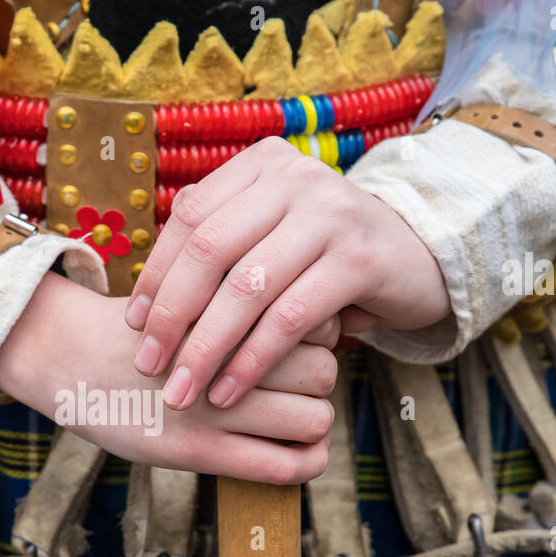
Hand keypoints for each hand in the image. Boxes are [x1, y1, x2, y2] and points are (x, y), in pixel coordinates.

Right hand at [0, 272, 334, 483]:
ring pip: (313, 418)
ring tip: (292, 419)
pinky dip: (307, 463)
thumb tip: (315, 319)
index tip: (304, 342)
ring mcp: (213, 407)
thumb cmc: (139, 328)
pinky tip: (302, 455)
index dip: (322, 334)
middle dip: (320, 380)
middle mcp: (227, 358)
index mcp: (230, 312)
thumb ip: (245, 304)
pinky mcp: (200, 450)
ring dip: (313, 421)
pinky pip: (283, 466)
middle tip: (297, 385)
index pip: (317, 323)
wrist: (69, 355)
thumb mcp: (193, 294)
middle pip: (323, 370)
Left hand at [124, 137, 449, 410]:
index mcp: (263, 165)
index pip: (190, 218)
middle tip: (148, 365)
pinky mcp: (358, 260)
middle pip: (210, 249)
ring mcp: (330, 214)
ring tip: (183, 391)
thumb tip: (145, 303)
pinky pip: (289, 318)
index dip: (157, 274)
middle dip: (172, 314)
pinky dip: (252, 360)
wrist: (420, 257)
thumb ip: (222, 249)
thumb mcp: (273, 238)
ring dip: (207, 348)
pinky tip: (230, 391)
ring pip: (246, 288)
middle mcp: (295, 178)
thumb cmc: (325, 257)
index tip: (135, 325)